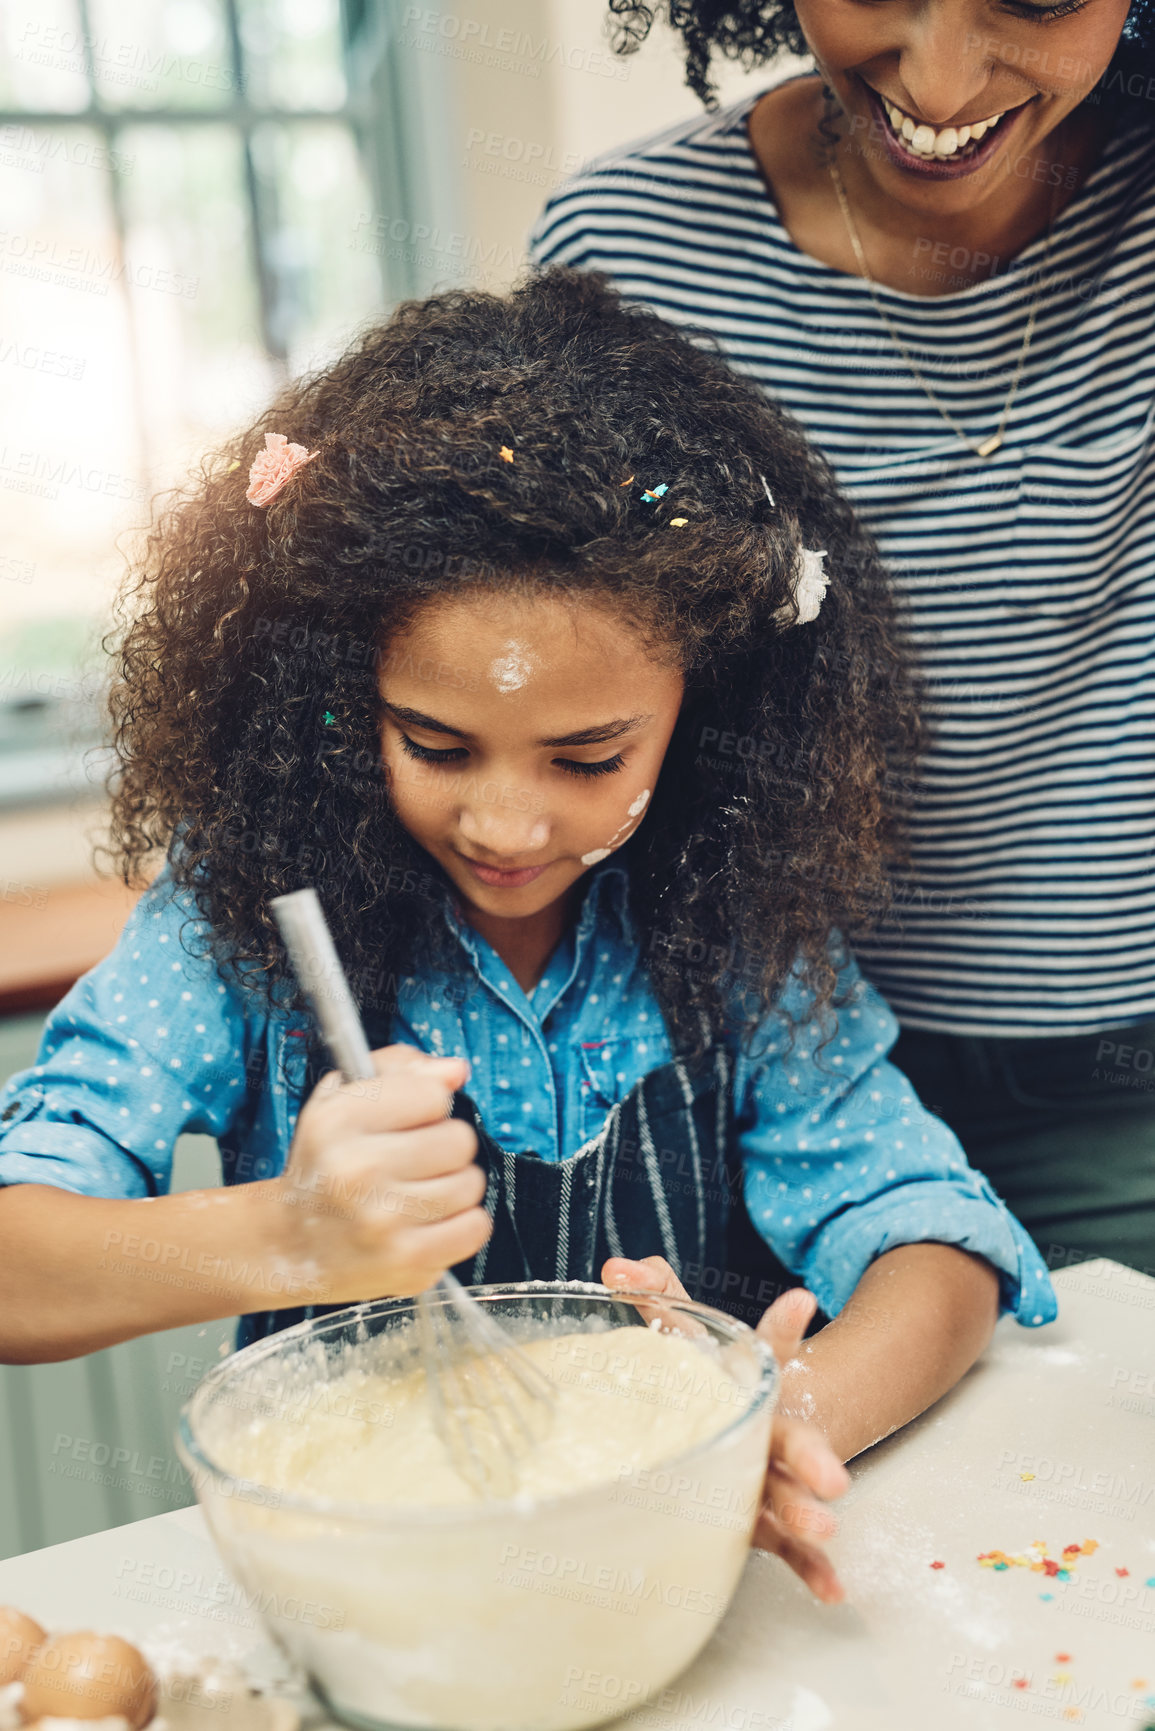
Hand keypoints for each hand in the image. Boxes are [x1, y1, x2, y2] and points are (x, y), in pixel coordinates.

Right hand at [273, 1045, 489, 1303]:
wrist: (289, 1245)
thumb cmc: (324, 1167)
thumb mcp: (340, 1100)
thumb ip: (401, 1071)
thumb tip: (456, 1070)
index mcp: (338, 1121)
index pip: (432, 1093)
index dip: (427, 1104)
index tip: (408, 1120)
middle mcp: (357, 1170)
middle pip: (459, 1139)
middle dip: (443, 1146)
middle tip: (414, 1161)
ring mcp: (383, 1220)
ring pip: (471, 1183)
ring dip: (453, 1186)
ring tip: (417, 1193)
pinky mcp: (406, 1261)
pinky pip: (476, 1227)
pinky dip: (461, 1224)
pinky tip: (429, 1222)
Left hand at [602, 1254, 849, 1603]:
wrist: (741, 1425)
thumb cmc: (706, 1379)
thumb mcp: (683, 1335)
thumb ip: (656, 1297)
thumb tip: (616, 1268)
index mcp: (749, 1382)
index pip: (767, 1350)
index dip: (781, 1325)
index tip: (798, 1301)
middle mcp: (767, 1430)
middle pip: (793, 1439)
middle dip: (812, 1456)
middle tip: (830, 1475)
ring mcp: (768, 1478)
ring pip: (791, 1495)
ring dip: (806, 1513)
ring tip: (822, 1527)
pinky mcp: (762, 1521)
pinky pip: (788, 1547)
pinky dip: (811, 1568)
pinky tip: (832, 1590)